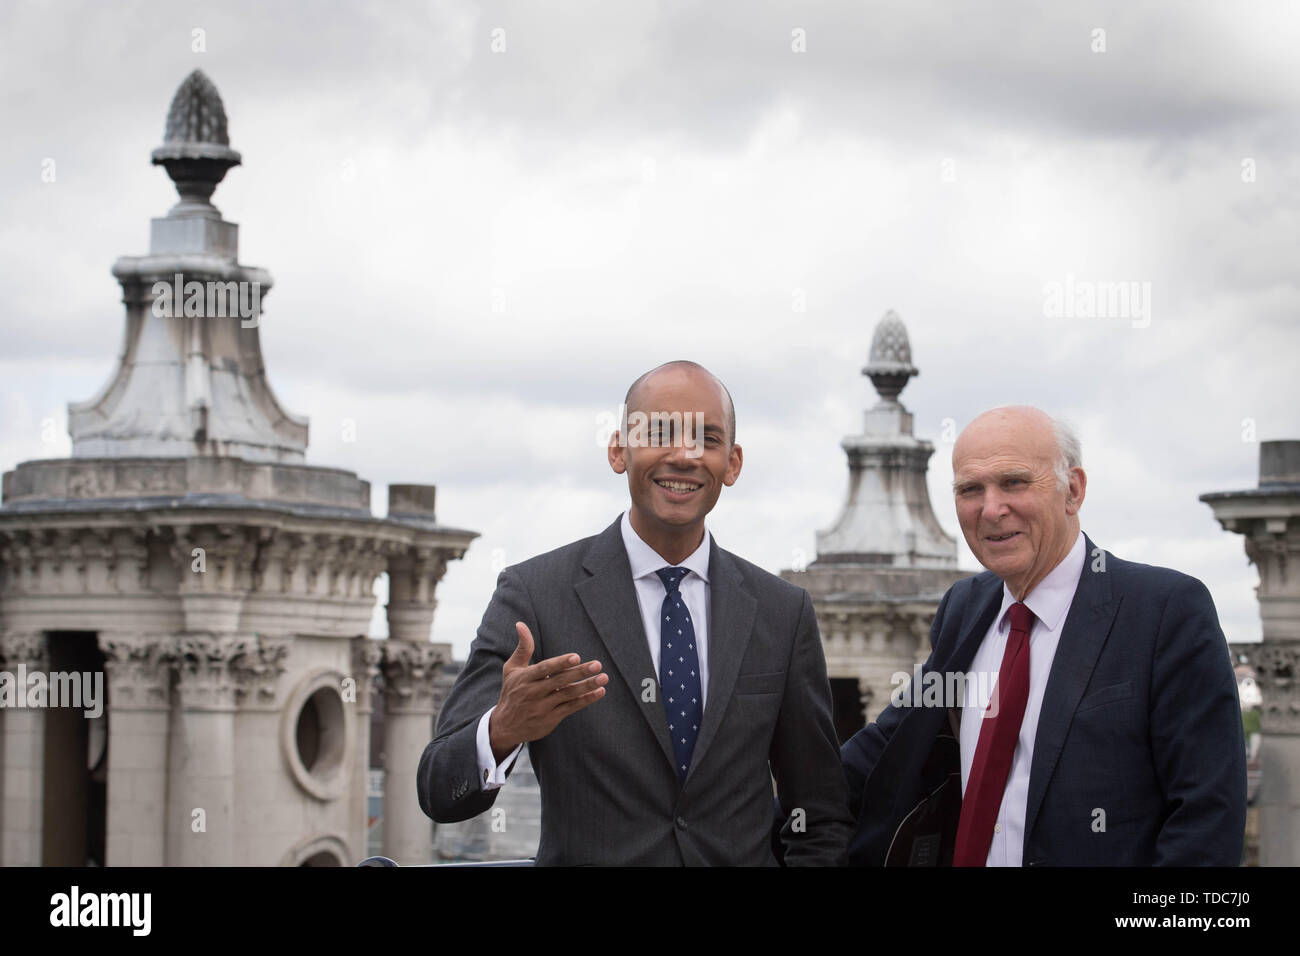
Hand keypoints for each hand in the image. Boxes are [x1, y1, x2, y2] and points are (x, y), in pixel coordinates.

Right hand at [488, 622, 606, 760]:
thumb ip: (523, 647)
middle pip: (559, 681)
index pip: (544, 669)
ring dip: (587, 686)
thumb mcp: (512, 669)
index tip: (576, 657)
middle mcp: (534, 693)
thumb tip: (520, 623)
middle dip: (579, 673)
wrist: (506, 726)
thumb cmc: (511, 691)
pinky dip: (586, 700)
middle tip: (597, 664)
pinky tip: (599, 692)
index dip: (560, 663)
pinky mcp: (551, 719)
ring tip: (603, 677)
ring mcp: (543, 707)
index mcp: (525, 678)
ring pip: (568, 695)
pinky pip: (571, 708)